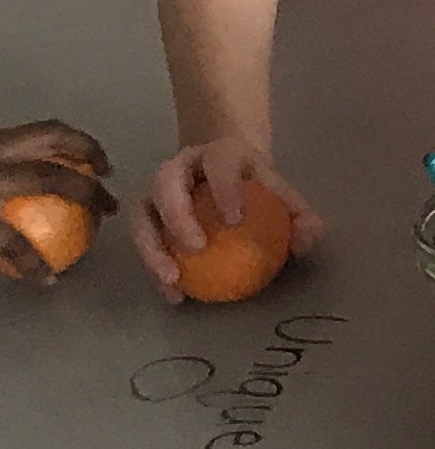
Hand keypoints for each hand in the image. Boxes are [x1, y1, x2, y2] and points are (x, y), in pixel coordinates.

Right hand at [0, 88, 117, 283]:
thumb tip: (5, 185)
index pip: (41, 130)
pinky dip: (35, 262)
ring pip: (47, 180)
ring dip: (85, 200)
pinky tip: (45, 277)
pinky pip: (13, 243)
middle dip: (93, 157)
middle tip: (109, 184)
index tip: (96, 157)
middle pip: (53, 143)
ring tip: (102, 221)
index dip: (77, 140)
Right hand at [130, 136, 322, 303]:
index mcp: (219, 154)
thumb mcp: (281, 194)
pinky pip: (140, 236)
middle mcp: (181, 166)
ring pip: (141, 209)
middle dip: (176, 213)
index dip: (224, 187)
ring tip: (171, 279)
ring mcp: (157, 188)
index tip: (235, 219)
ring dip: (150, 245)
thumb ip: (298, 215)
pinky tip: (173, 294)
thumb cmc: (253, 186)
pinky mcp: (146, 212)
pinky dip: (152, 265)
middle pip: (166, 180)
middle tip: (196, 247)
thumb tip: (306, 238)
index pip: (219, 162)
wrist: (220, 170)